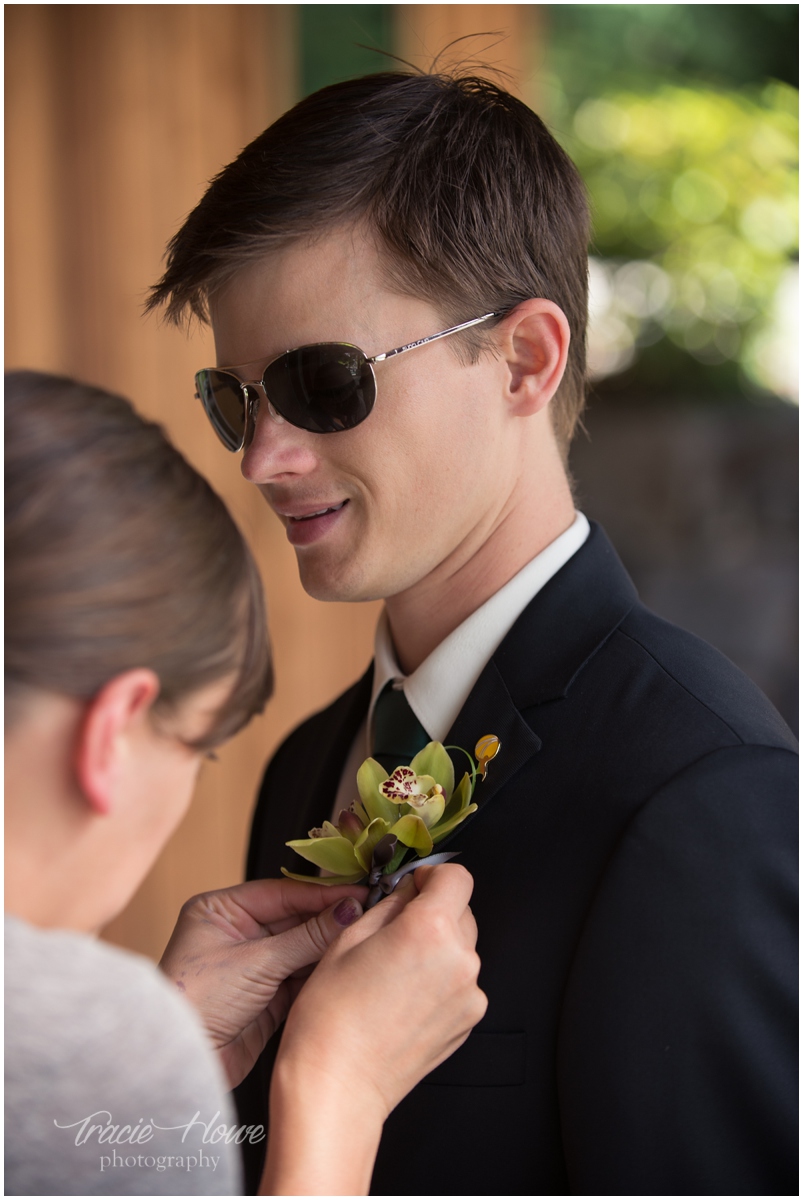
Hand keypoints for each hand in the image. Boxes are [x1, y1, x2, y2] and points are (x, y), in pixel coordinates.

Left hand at [159, 878, 367, 1087]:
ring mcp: (252, 965)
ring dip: (328, 947)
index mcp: (221, 910)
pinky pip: (300, 976)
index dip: (322, 894)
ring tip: (362, 938)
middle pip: (294, 919)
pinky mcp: (265, 996)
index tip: (358, 891)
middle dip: (329, 919)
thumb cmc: (198, 1003)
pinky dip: (320, 972)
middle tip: (367, 914)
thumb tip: (348, 910)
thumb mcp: (257, 962)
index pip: (282, 893)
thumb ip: (307, 936)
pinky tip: (344, 964)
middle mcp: (237, 933)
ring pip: (301, 948)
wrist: (184, 1064)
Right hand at [263, 863, 485, 1194]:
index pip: (457, 877)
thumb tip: (407, 891)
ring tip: (394, 973)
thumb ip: (388, 905)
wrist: (337, 1085)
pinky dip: (440, 981)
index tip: (414, 887)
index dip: (432, 876)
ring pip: (461, 948)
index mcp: (429, 930)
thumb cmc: (331, 1017)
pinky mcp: (468, 1021)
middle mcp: (460, 960)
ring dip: (437, 948)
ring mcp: (469, 994)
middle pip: (461, 912)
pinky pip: (460, 983)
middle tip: (393, 933)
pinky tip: (404, 998)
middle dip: (433, 913)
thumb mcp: (348, 939)